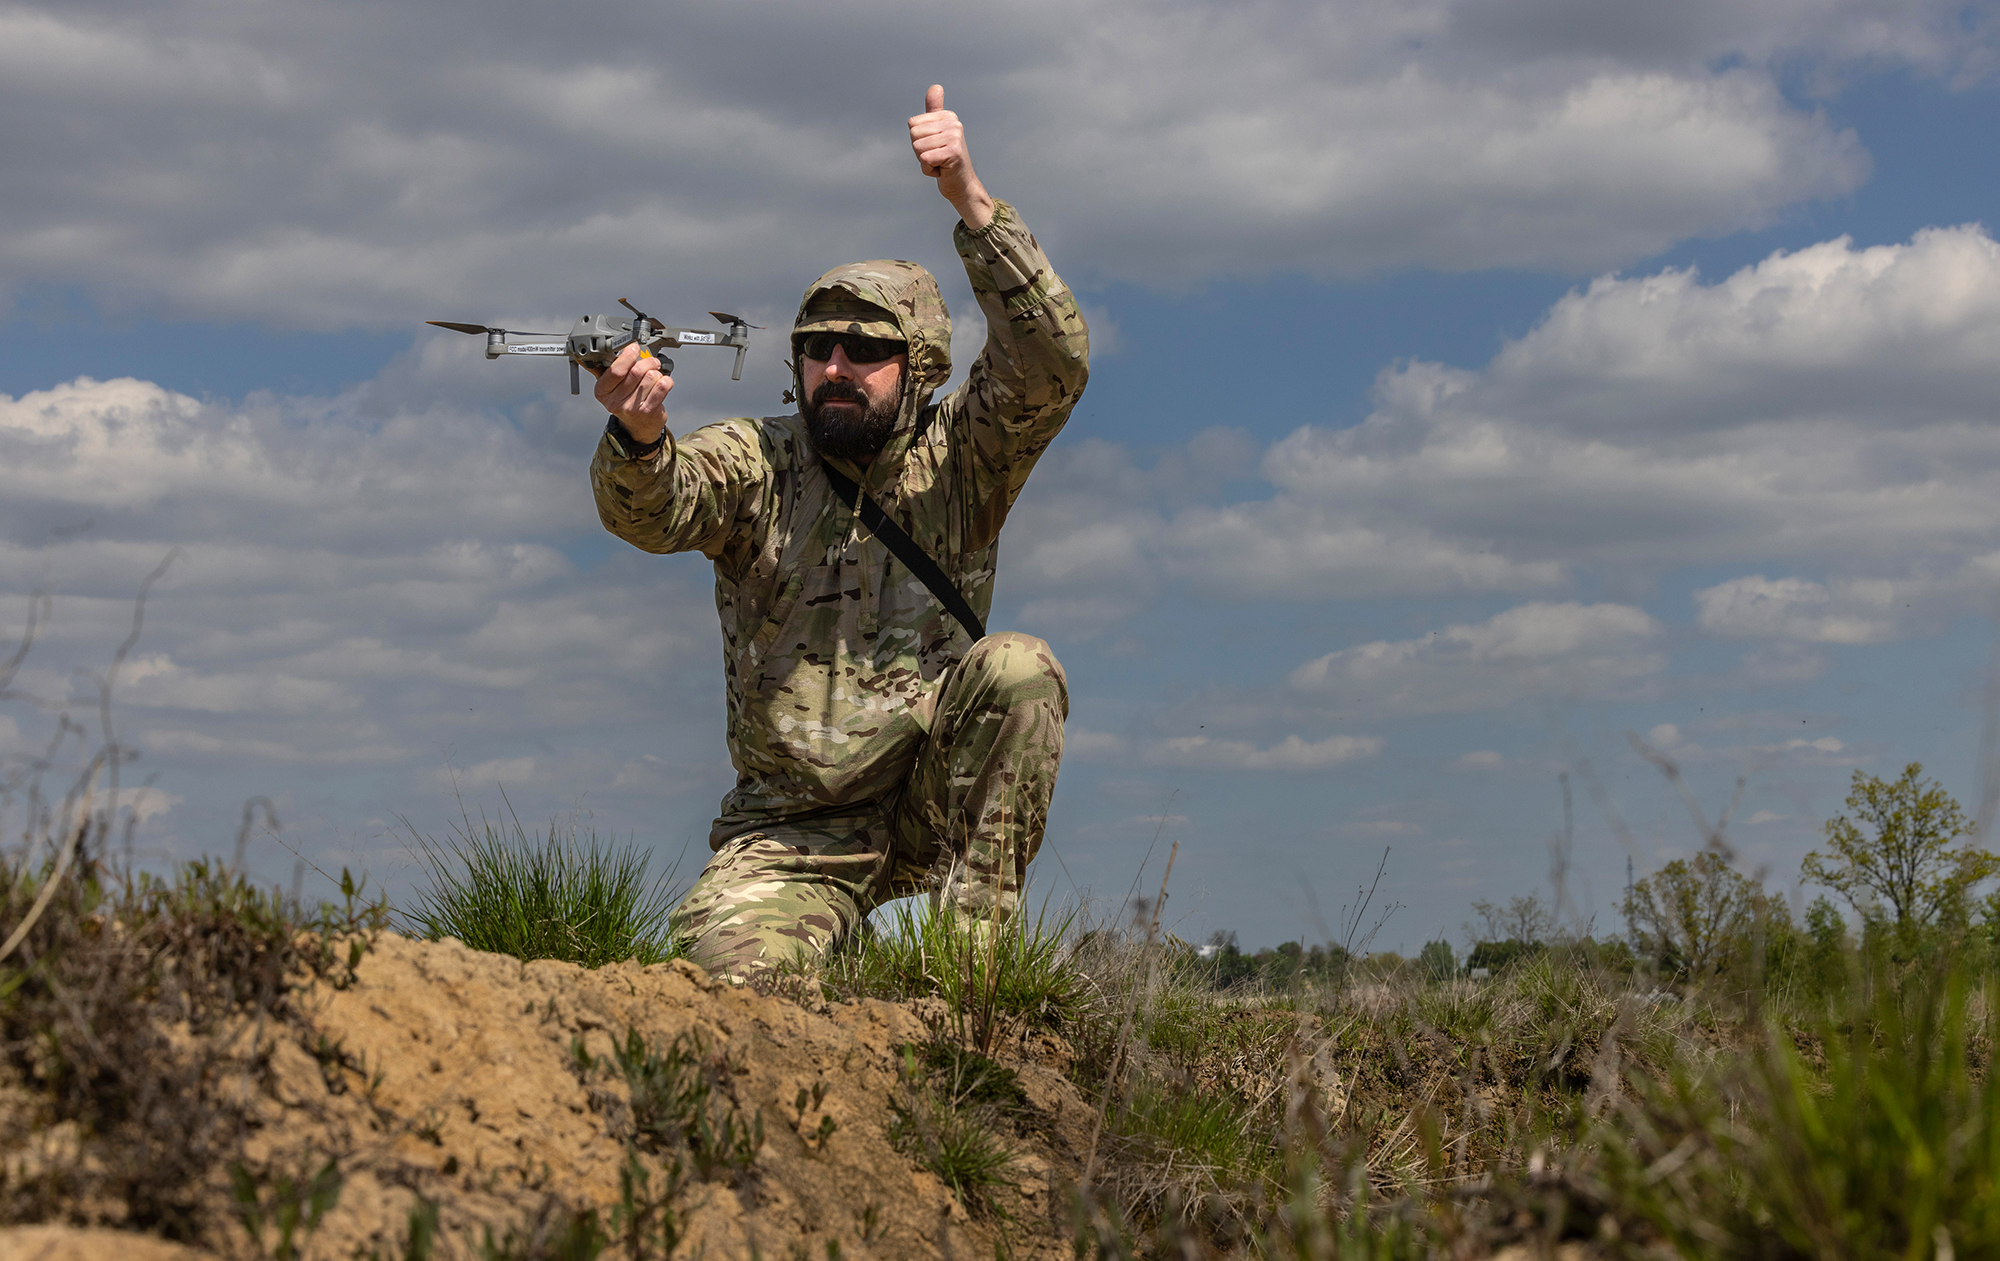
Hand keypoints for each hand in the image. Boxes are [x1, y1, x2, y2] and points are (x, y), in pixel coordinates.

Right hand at [590, 343, 672, 443]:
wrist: (639, 425)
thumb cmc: (624, 400)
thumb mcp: (608, 386)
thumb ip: (600, 369)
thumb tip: (582, 356)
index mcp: (602, 391)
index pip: (616, 370)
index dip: (627, 356)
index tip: (633, 347)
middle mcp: (615, 401)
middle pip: (636, 371)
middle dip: (647, 361)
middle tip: (651, 361)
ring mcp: (633, 408)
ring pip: (651, 376)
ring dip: (656, 371)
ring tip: (654, 375)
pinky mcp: (649, 411)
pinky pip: (663, 386)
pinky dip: (666, 380)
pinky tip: (661, 383)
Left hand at [908, 84, 993, 230]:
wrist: (962, 186)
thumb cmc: (946, 161)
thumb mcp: (937, 133)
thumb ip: (934, 110)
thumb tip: (936, 86)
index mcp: (948, 116)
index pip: (912, 124)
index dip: (918, 140)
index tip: (933, 148)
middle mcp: (953, 123)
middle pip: (913, 135)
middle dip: (920, 152)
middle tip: (936, 158)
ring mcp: (955, 137)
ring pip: (917, 148)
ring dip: (924, 162)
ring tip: (940, 164)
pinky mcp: (953, 152)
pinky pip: (925, 159)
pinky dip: (929, 170)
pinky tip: (942, 171)